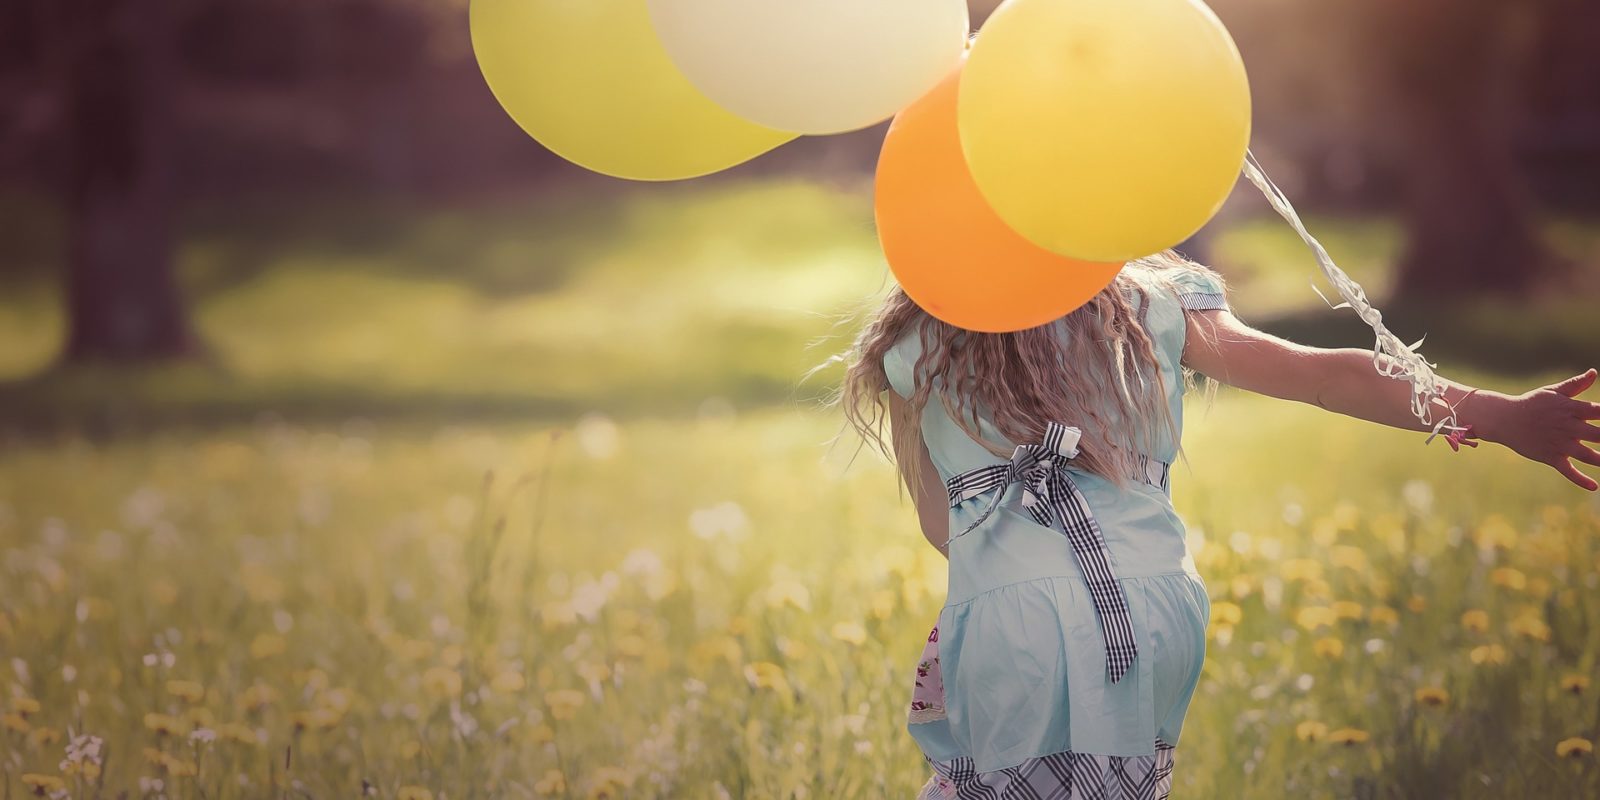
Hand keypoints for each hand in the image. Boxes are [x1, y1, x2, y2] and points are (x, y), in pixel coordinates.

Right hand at [1489, 368, 1599, 490]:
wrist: (1503, 418)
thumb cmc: (1531, 403)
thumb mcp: (1552, 392)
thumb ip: (1575, 385)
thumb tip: (1594, 373)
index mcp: (1571, 409)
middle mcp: (1568, 427)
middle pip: (1599, 435)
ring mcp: (1559, 444)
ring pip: (1588, 455)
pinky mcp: (1550, 457)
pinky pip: (1568, 471)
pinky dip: (1580, 480)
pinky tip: (1595, 486)